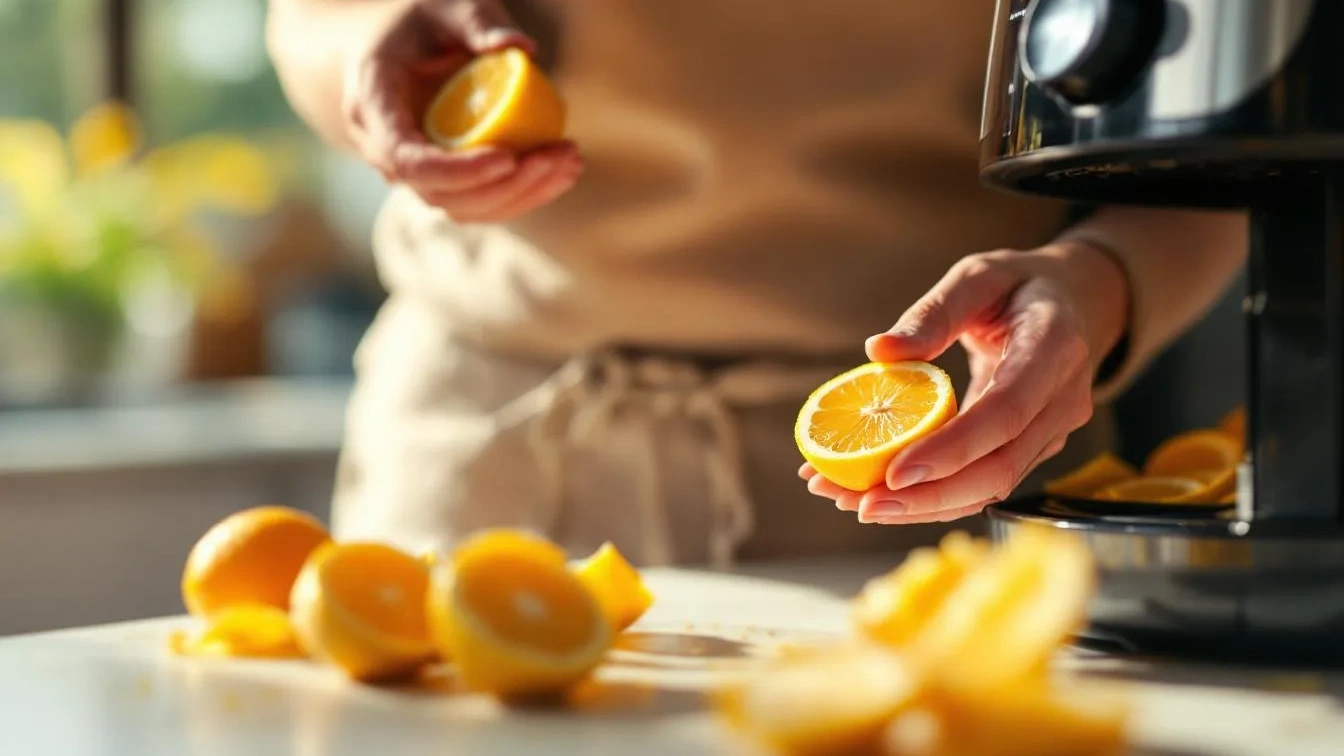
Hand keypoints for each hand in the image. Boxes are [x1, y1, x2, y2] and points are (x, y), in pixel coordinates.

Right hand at [342, 0, 580, 221]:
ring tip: (569, 160)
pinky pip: (478, 203)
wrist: (392, 45)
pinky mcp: (440, 180)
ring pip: (463, 208)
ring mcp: (410, 172)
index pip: (407, 160)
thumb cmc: (419, 21)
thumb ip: (477, 20)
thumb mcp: (444, 5)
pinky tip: (562, 171)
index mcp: (372, 104)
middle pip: (439, 194)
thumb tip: (522, 46)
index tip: (508, 156)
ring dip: (520, 194)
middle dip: (503, 185)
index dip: (458, 170)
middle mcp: (382, 149)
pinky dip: (522, 194)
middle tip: (557, 155)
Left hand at [800, 241, 1128, 523]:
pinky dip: (935, 497)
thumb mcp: (978, 276)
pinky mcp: (1033, 449)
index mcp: (1054, 347)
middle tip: (861, 504)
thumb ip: (933, 312)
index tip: (894, 474)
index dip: (952, 449)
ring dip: (924, 505)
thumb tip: (878, 351)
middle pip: (1000, 468)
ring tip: (857, 503)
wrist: (1077, 304)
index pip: (1005, 412)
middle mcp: (1063, 400)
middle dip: (929, 496)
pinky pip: (985, 483)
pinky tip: (883, 496)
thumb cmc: (1019, 285)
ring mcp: (1052, 432)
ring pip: (992, 487)